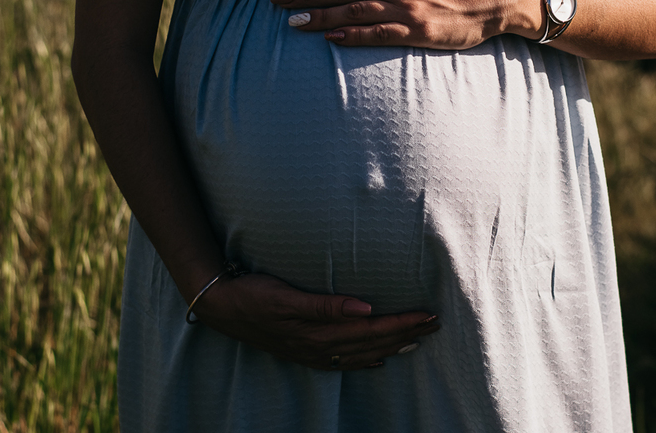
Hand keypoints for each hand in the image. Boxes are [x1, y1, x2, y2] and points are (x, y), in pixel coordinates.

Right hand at [190, 272, 439, 369]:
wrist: (220, 308)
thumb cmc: (254, 294)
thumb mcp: (287, 295)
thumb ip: (326, 305)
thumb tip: (366, 308)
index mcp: (319, 331)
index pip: (372, 328)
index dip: (402, 322)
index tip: (428, 314)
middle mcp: (319, 346)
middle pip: (372, 342)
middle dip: (405, 333)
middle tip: (435, 322)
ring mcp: (312, 352)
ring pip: (361, 353)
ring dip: (391, 346)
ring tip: (418, 340)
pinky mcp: (304, 351)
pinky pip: (342, 361)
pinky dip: (364, 360)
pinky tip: (377, 359)